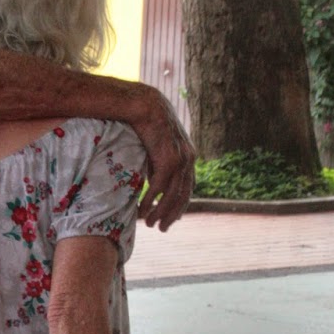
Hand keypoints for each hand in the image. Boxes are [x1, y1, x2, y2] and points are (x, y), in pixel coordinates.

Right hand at [134, 89, 194, 230]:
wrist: (144, 104)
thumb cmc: (147, 124)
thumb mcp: (157, 148)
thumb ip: (158, 164)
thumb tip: (152, 181)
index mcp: (189, 157)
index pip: (188, 188)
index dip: (179, 206)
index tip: (171, 219)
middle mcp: (189, 159)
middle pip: (183, 195)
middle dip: (172, 214)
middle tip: (161, 229)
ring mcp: (181, 159)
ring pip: (173, 194)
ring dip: (161, 212)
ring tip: (150, 224)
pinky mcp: (169, 158)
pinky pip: (160, 187)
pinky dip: (151, 200)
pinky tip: (143, 209)